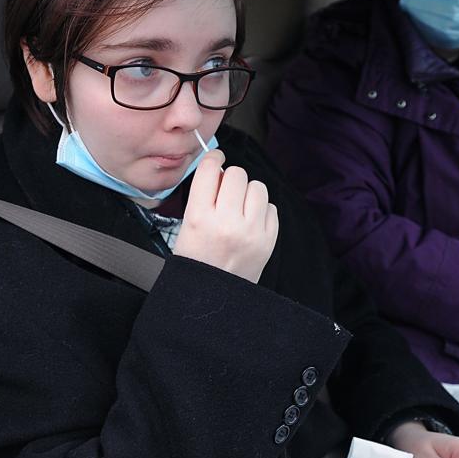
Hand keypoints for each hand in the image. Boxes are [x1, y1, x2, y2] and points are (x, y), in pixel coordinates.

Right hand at [172, 149, 278, 282]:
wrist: (213, 298)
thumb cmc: (197, 260)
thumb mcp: (187, 226)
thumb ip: (203, 195)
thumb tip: (220, 166)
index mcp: (199, 217)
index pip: (209, 170)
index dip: (214, 159)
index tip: (216, 160)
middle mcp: (226, 223)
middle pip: (236, 174)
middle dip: (230, 179)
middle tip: (225, 193)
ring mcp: (251, 232)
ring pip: (257, 187)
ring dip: (248, 192)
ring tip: (239, 208)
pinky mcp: (268, 240)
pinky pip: (271, 207)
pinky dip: (261, 210)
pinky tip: (249, 223)